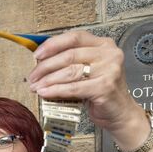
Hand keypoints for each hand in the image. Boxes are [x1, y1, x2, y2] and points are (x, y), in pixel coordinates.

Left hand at [28, 31, 146, 143]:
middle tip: (32, 76)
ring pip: (70, 71)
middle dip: (46, 66)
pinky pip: (73, 88)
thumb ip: (71, 62)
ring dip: (48, 79)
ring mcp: (109, 70)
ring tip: (35, 86)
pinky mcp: (105, 87)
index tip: (37, 55)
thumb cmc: (101, 92)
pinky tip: (44, 93)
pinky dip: (56, 90)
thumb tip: (41, 61)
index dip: (53, 44)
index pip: (74, 37)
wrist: (120, 113)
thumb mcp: (88, 71)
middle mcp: (109, 54)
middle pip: (69, 54)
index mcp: (104, 44)